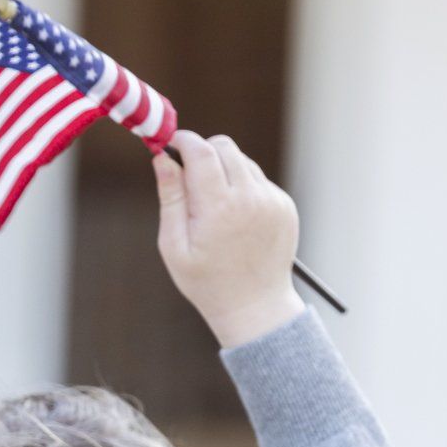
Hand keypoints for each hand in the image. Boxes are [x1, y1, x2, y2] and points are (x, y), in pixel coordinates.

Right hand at [154, 130, 305, 348]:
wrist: (254, 306)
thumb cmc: (206, 281)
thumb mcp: (174, 245)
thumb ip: (170, 198)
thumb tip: (162, 158)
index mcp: (218, 208)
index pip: (201, 151)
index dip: (183, 140)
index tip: (171, 143)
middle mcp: (250, 198)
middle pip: (224, 146)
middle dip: (203, 151)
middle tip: (188, 174)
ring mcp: (272, 200)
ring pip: (243, 161)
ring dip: (223, 171)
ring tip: (213, 207)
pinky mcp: (284, 205)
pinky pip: (259, 181)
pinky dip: (242, 188)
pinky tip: (234, 219)